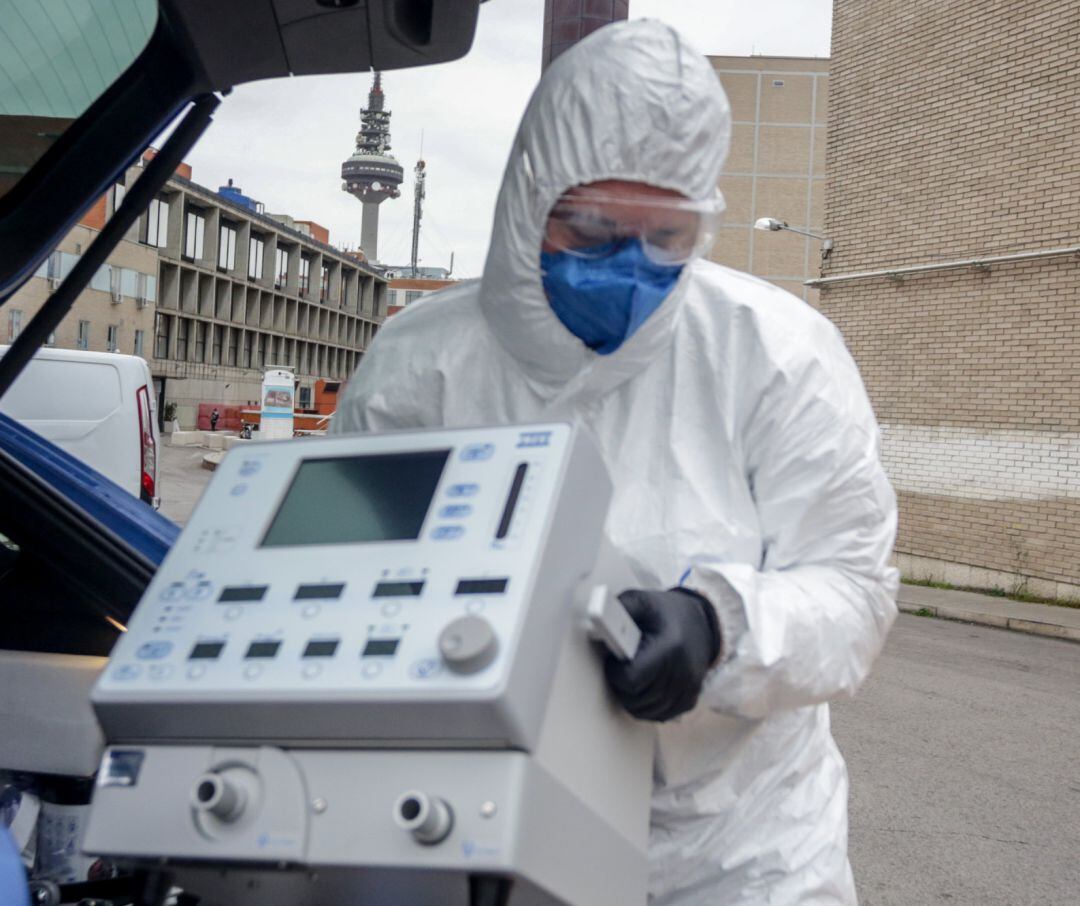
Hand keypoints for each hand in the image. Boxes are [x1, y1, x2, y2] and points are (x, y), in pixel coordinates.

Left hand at [604, 587, 721, 721]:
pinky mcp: (690, 700)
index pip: (631, 678)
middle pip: (636, 698)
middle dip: (621, 685)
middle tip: (621, 667)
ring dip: (631, 699)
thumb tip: (597, 614)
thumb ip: (621, 607)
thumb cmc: (664, 613)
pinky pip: (660, 716)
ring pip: (646, 711)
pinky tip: (644, 688)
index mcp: (670, 646)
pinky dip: (647, 707)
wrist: (700, 623)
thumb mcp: (642, 601)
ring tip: (631, 676)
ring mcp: (688, 688)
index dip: (615, 672)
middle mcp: (682, 671)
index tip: (614, 660)